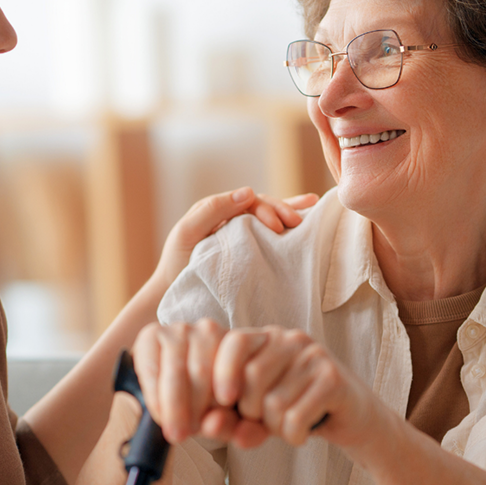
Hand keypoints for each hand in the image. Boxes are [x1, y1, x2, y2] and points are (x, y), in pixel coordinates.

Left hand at [132, 321, 374, 449]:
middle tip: (265, 420)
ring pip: (274, 402)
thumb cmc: (293, 409)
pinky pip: (296, 417)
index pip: (236, 341)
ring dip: (274, 427)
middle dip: (251, 411)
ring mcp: (314, 356)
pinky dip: (292, 435)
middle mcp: (291, 339)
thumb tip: (207, 427)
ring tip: (286, 425)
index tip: (223, 401)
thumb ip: (229, 418)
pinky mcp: (333, 379)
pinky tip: (300, 433)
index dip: (222, 371)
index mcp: (267, 338)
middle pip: (252, 376)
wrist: (349, 417)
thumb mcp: (256, 414)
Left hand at [153, 189, 317, 288]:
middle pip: (263, 206)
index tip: (276, 227)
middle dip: (282, 210)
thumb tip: (248, 191)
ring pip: (270, 215)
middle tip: (297, 222)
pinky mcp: (249, 250)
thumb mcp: (187, 232)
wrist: (173, 293)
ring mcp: (241, 233)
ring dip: (290, 211)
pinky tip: (308, 215)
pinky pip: (270, 233)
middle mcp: (232, 217)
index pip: (248, 202)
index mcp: (218, 210)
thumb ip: (212, 210)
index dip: (265, 210)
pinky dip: (287, 222)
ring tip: (312, 207)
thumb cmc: (177, 264)